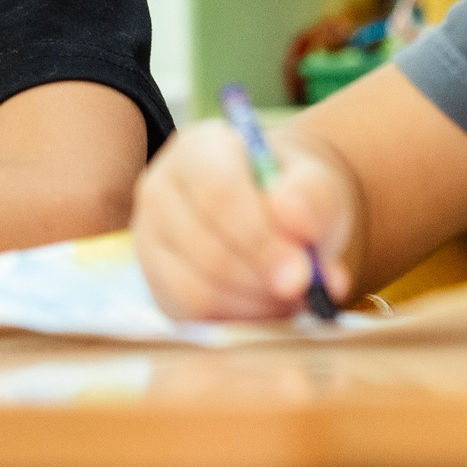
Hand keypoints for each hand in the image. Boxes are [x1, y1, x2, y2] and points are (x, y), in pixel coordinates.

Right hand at [132, 121, 351, 320]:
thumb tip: (295, 217)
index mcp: (198, 147)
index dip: (260, 238)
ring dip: (254, 304)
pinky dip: (239, 320)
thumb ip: (314, 195)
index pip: (218, 191)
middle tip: (307, 291)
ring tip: (293, 297)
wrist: (276, 213)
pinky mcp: (155, 282)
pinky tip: (268, 307)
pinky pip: (192, 316)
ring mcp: (149, 238)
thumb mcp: (317, 184)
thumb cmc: (293, 194)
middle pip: (205, 247)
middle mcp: (160, 187)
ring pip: (196, 288)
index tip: (304, 272)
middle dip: (263, 278)